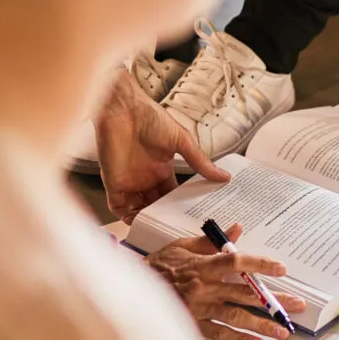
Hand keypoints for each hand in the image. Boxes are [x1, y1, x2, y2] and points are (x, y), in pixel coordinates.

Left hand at [95, 66, 227, 222]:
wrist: (124, 108)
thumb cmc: (151, 118)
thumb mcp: (182, 141)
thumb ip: (200, 162)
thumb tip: (225, 176)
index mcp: (163, 170)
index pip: (172, 195)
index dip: (179, 207)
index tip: (191, 219)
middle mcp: (146, 178)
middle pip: (156, 205)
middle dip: (164, 218)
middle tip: (176, 231)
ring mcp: (129, 181)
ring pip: (138, 209)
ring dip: (146, 220)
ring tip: (159, 231)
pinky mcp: (114, 183)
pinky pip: (118, 206)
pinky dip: (126, 216)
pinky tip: (138, 223)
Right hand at [144, 223, 304, 339]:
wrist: (128, 291)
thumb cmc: (158, 267)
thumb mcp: (182, 247)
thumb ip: (212, 242)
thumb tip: (237, 228)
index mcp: (201, 266)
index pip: (236, 261)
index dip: (260, 264)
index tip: (281, 268)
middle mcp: (202, 287)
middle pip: (245, 293)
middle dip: (274, 300)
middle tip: (298, 305)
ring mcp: (198, 309)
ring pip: (236, 317)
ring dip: (261, 325)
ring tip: (283, 331)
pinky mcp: (192, 326)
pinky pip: (219, 334)